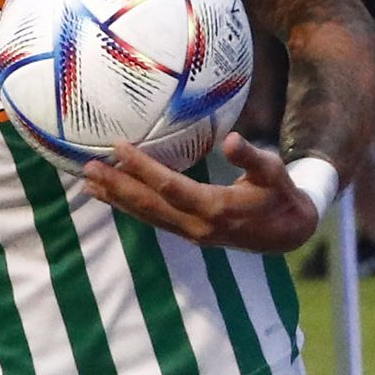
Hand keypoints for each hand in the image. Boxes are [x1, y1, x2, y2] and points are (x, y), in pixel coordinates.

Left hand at [82, 133, 319, 253]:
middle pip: (147, 204)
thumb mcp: (273, 173)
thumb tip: (231, 139)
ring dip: (115, 199)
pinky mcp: (185, 234)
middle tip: (88, 167)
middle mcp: (196, 225)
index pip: (169, 186)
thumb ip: (251, 157)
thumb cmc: (280, 196)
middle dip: (116, 186)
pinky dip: (127, 207)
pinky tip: (109, 196)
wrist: (287, 234)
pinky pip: (151, 219)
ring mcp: (188, 233)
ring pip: (144, 215)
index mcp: (215, 208)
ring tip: (88, 182)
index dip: (142, 168)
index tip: (120, 147)